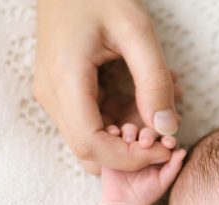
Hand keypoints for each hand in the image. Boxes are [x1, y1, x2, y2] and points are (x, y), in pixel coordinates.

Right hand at [33, 0, 180, 174]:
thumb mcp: (137, 31)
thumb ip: (154, 81)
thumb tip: (167, 129)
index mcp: (64, 79)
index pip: (92, 145)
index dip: (130, 158)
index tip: (165, 148)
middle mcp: (51, 94)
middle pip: (91, 149)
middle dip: (133, 149)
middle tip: (167, 128)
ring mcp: (53, 95)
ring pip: (93, 139)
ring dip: (131, 134)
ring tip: (163, 103)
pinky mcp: (61, 92)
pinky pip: (92, 122)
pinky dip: (123, 119)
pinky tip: (147, 96)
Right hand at [101, 125, 185, 204]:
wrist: (122, 203)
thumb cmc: (145, 193)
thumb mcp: (162, 182)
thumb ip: (173, 167)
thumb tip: (183, 151)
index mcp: (158, 152)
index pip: (164, 139)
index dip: (167, 139)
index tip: (168, 143)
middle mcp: (143, 145)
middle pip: (147, 132)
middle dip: (148, 134)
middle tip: (145, 143)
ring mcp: (127, 145)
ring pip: (129, 129)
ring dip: (130, 131)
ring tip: (129, 141)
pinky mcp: (111, 146)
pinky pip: (111, 133)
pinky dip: (113, 130)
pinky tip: (115, 134)